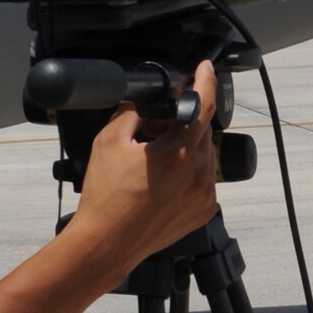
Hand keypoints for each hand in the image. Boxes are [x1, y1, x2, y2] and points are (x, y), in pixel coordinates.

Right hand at [73, 61, 218, 273]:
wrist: (107, 243)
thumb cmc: (106, 198)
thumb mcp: (109, 141)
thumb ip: (131, 111)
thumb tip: (143, 99)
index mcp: (179, 153)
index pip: (203, 105)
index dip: (206, 81)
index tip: (205, 69)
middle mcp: (199, 175)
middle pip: (200, 132)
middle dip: (181, 122)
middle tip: (153, 127)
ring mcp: (204, 195)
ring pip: (202, 156)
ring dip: (184, 149)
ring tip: (153, 159)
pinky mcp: (203, 211)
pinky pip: (202, 180)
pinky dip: (187, 173)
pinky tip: (161, 181)